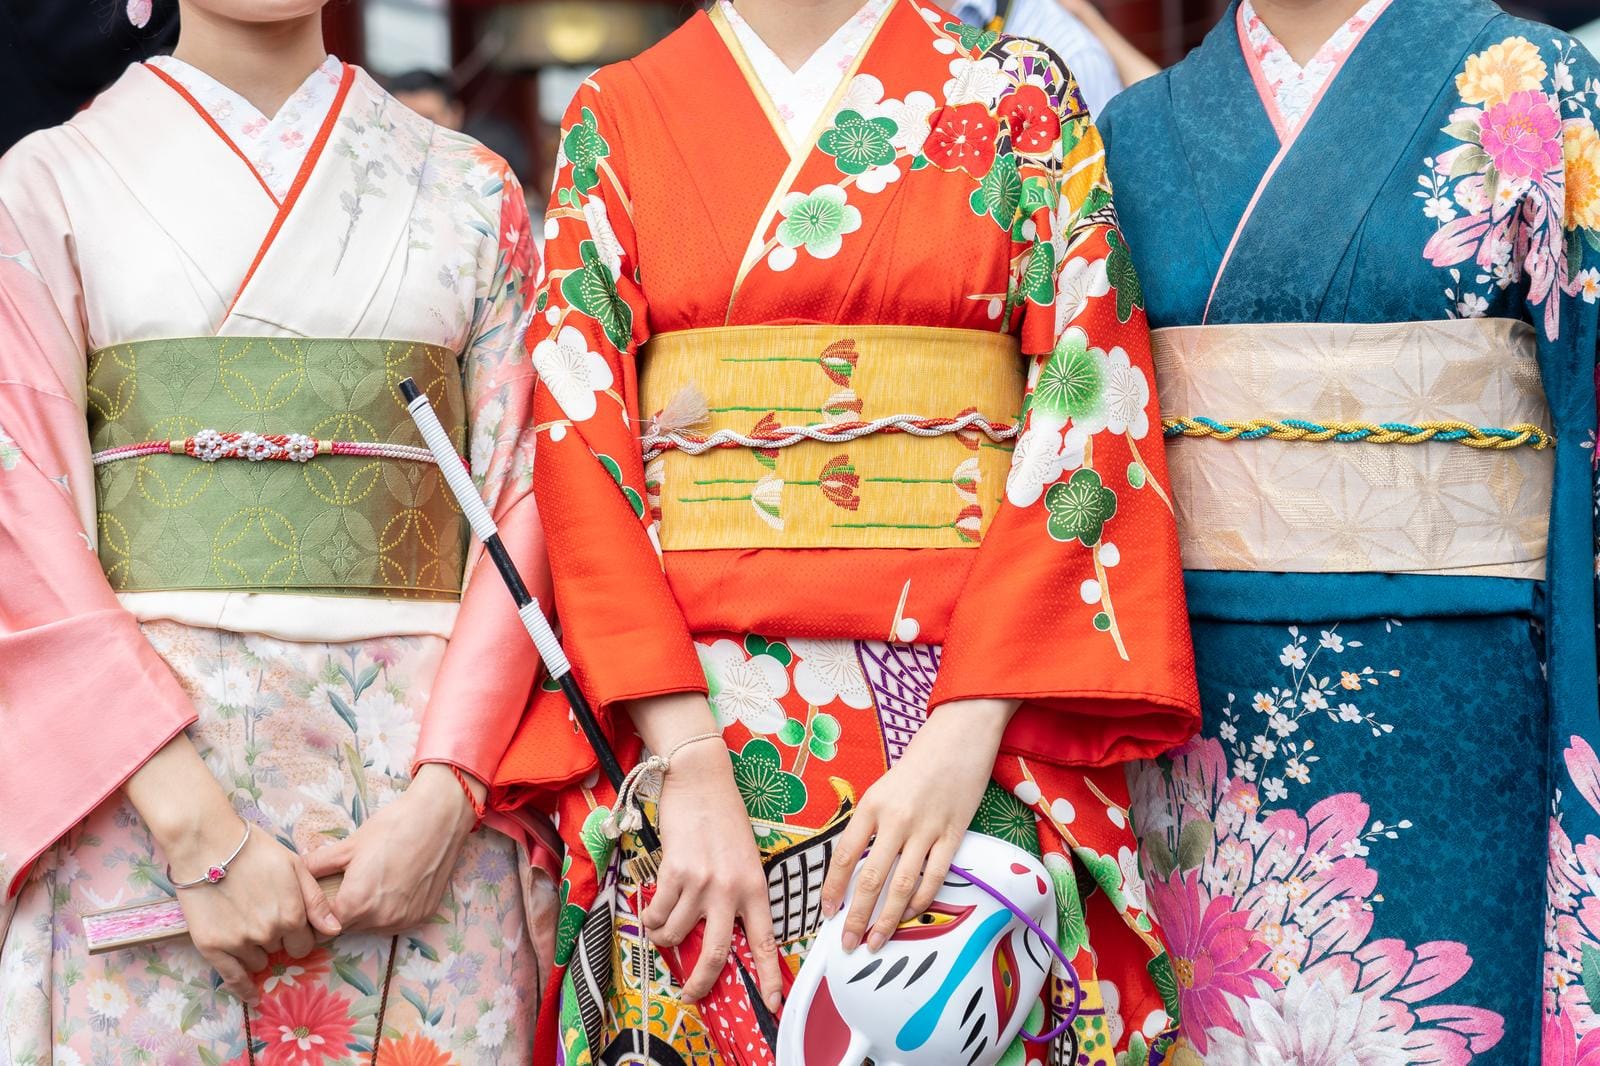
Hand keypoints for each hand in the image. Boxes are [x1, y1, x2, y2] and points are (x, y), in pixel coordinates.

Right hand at [169, 825, 340, 1002]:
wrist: (208, 845)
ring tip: (244, 922)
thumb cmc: (255, 850)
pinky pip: (233, 978)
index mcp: (292, 915)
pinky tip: (252, 997)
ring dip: (256, 950)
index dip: (298, 935)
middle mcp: (268, 933)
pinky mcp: (212, 946)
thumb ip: (316, 902)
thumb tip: (334, 930)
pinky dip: (243, 989)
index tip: (290, 925)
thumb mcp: (295, 867)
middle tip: (262, 914)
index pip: (304, 944)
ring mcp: (239, 942)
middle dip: (277, 938)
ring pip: (258, 962)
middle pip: (280, 951)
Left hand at [305, 763, 478, 934]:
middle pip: (349, 927)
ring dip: (367, 913)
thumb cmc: (392, 827)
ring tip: (374, 882)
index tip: (324, 898)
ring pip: (373, 926)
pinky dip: (391, 909)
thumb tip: (297, 872)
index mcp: (355, 904)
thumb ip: (317, 864)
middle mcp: (379, 920)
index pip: (324, 926)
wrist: (439, 818)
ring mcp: (404, 920)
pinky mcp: (422, 916)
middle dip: (344, 910)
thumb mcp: (349, 844)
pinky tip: (395, 884)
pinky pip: (396, 921)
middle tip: (349, 883)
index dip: (320, 913)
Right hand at [623, 693, 782, 1010]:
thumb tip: (721, 934)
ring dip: (665, 940)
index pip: (765, 941)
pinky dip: (652, 920)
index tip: (772, 1003)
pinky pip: (658, 913)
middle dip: (701, 982)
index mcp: (756, 886)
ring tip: (663, 931)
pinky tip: (654, 912)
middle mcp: (731, 889)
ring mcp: (702, 881)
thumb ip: (738, 894)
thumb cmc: (723, 818)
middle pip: (717, 954)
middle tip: (691, 993)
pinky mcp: (675, 871)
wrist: (701, 780)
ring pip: (678, 935)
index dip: (770, 975)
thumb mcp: (745, 858)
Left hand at [819, 698, 1017, 952]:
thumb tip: (855, 868)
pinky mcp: (953, 834)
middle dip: (856, 916)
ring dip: (887, 919)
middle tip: (848, 943)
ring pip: (902, 886)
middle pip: (870, 878)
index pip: (845, 856)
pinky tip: (909, 915)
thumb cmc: (918, 763)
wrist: (959, 737)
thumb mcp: (882, 789)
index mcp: (871, 805)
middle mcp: (896, 820)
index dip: (833, 889)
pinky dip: (920, 902)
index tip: (826, 913)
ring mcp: (926, 829)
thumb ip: (870, 825)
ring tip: (876, 941)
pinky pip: (934, 877)